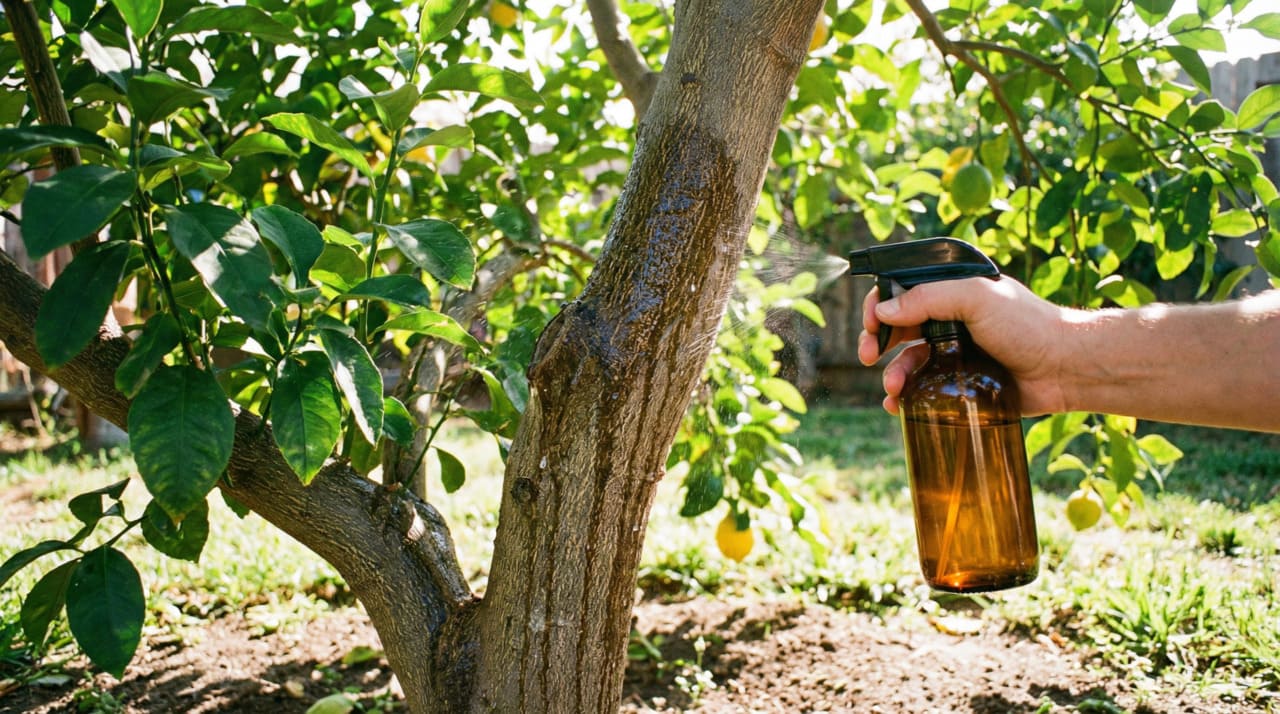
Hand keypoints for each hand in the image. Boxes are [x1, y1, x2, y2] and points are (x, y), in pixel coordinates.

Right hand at [857, 276, 1068, 415]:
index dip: (880, 305)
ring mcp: (953, 354)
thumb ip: (928, 298)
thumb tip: (884, 313)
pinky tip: (898, 406)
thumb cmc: (1027, 325)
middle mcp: (949, 321)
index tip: (871, 324)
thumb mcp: (976, 298)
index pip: (903, 292)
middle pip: (897, 328)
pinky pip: (923, 391)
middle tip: (867, 356)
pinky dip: (905, 398)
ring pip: (907, 362)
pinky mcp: (960, 385)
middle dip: (876, 341)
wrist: (1066, 368)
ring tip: (893, 388)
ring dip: (892, 374)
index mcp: (952, 293)